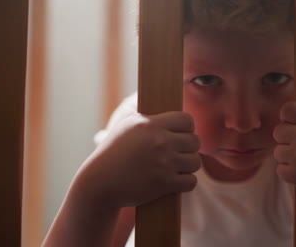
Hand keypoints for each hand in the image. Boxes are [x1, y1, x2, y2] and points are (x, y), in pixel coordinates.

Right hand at [78, 111, 201, 208]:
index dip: (187, 128)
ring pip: (195, 161)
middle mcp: (160, 141)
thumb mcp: (128, 125)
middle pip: (195, 141)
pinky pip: (191, 181)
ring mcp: (164, 163)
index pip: (187, 120)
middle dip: (189, 148)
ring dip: (188, 166)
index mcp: (151, 124)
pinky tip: (176, 181)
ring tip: (178, 167)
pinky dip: (185, 183)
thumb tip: (169, 110)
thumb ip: (150, 118)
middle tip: (180, 153)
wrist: (100, 182)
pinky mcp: (164, 183)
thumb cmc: (113, 153)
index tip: (181, 135)